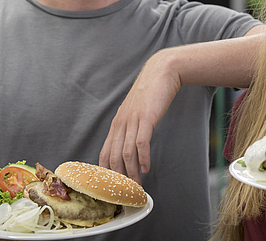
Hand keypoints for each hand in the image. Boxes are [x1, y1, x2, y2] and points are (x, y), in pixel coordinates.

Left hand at [99, 50, 180, 183]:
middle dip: (119, 178)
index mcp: (116, 124)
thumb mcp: (136, 113)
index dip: (106, 172)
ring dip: (132, 172)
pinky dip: (143, 158)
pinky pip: (141, 143)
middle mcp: (120, 124)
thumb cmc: (150, 94)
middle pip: (113, 157)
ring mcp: (132, 121)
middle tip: (126, 192)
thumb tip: (132, 148)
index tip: (113, 186)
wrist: (161, 72)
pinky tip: (146, 168)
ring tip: (137, 185)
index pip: (105, 153)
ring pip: (126, 153)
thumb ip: (131, 128)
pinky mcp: (146, 118)